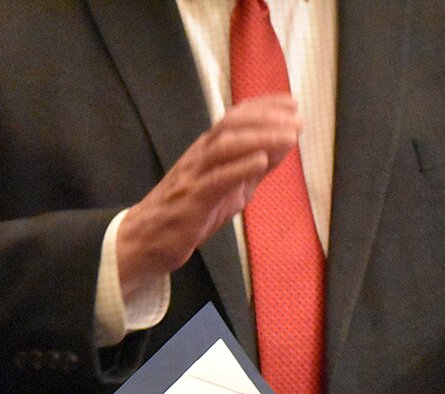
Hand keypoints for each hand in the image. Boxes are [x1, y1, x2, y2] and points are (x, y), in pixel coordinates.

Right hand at [116, 94, 300, 299]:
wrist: (147, 240)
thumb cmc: (189, 212)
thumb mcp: (229, 187)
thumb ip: (253, 168)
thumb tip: (283, 147)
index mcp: (208, 149)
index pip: (237, 117)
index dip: (265, 106)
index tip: (293, 102)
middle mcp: (200, 155)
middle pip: (232, 124)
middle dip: (267, 118)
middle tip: (297, 120)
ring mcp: (194, 176)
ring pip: (224, 146)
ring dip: (259, 138)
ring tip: (288, 137)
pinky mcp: (191, 200)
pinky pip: (215, 179)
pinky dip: (239, 168)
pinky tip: (261, 161)